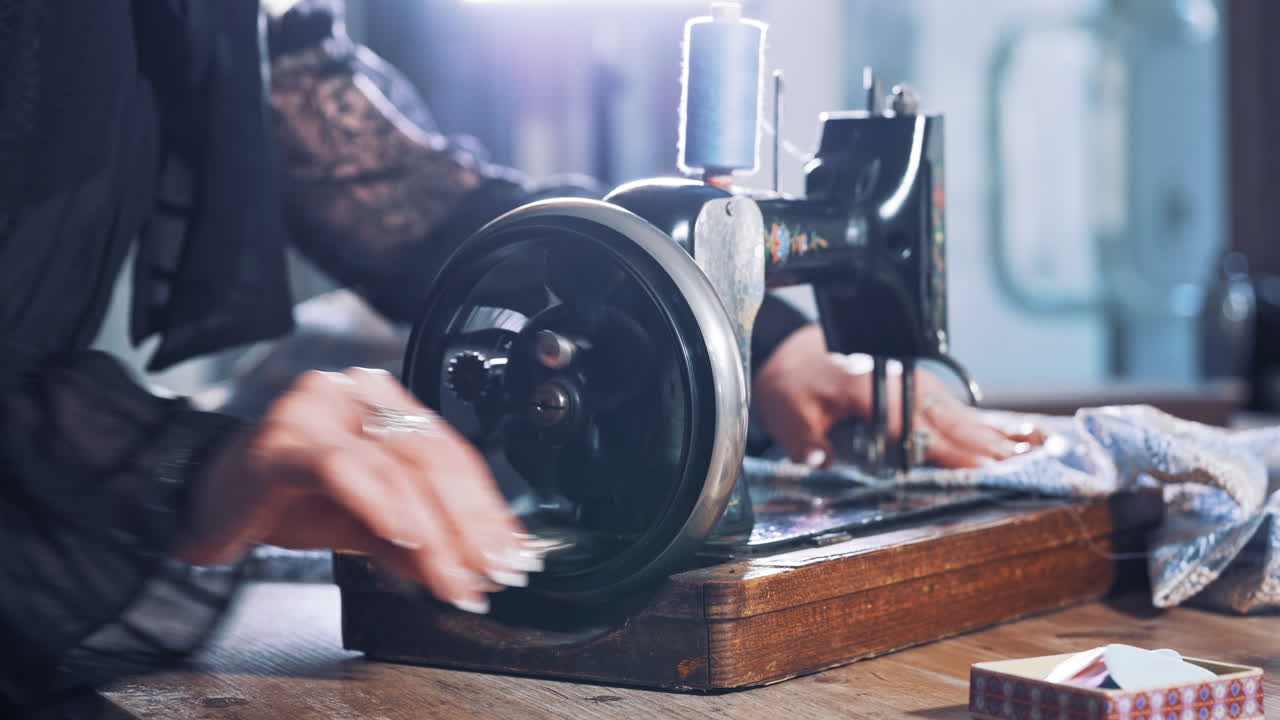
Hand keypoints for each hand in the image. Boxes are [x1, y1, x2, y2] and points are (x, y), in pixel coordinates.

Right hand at [180, 368, 536, 614]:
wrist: (202, 500)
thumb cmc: (285, 500)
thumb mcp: (367, 523)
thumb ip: (419, 539)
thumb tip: (473, 568)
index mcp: (385, 402)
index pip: (453, 454)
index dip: (488, 508)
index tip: (511, 554)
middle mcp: (356, 393)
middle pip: (435, 458)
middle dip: (470, 526)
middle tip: (489, 575)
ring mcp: (318, 410)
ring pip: (398, 466)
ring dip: (434, 532)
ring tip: (453, 577)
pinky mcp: (283, 440)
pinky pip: (346, 468)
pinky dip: (381, 504)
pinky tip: (406, 536)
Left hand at [753, 325, 1044, 468]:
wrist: (792, 353)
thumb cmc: (792, 386)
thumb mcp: (790, 415)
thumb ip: (807, 441)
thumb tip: (821, 461)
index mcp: (877, 393)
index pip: (923, 431)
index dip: (957, 453)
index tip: (991, 471)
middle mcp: (905, 387)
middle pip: (957, 424)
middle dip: (995, 450)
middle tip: (1036, 471)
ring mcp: (918, 386)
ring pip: (968, 417)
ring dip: (1003, 437)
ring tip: (1044, 452)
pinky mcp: (922, 390)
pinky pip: (962, 411)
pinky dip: (992, 425)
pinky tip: (1022, 436)